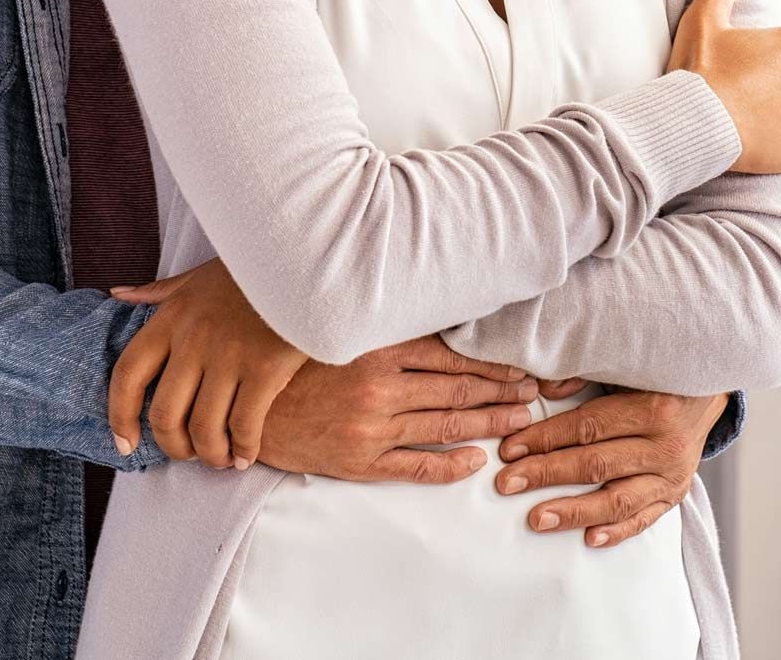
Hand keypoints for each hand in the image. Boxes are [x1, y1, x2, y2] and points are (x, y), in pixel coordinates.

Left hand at [108, 258, 307, 470]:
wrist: (305, 262)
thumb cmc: (251, 271)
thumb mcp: (198, 276)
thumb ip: (158, 292)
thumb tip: (116, 294)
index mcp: (171, 318)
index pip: (127, 374)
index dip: (119, 416)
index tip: (125, 443)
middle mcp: (193, 339)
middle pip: (164, 414)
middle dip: (173, 446)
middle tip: (188, 453)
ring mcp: (229, 356)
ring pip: (204, 429)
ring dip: (210, 455)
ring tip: (220, 459)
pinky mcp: (264, 370)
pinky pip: (244, 426)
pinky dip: (242, 450)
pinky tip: (245, 455)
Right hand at [258, 337, 541, 482]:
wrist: (243, 406)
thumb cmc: (292, 361)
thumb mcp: (337, 331)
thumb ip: (382, 325)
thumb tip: (435, 314)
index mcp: (377, 347)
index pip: (452, 354)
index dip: (492, 361)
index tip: (522, 364)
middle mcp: (380, 386)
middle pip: (458, 388)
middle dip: (503, 391)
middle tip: (537, 391)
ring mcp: (372, 427)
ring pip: (446, 424)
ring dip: (490, 423)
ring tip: (522, 421)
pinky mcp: (360, 461)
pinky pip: (416, 465)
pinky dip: (450, 465)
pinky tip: (475, 461)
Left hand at [494, 388, 729, 548]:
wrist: (707, 391)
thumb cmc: (656, 374)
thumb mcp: (625, 366)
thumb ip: (584, 374)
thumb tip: (541, 388)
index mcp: (651, 406)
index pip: (587, 427)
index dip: (545, 438)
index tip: (510, 449)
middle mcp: (664, 444)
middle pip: (596, 464)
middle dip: (546, 474)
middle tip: (507, 483)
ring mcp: (673, 475)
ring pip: (617, 500)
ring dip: (574, 511)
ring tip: (537, 519)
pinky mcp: (676, 494)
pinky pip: (644, 519)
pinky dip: (616, 531)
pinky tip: (588, 539)